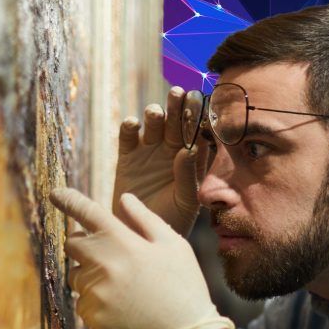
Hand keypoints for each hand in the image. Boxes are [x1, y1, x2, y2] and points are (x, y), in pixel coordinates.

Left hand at [52, 187, 230, 328]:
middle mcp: (102, 264)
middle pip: (72, 244)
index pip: (87, 212)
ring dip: (92, 277)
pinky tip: (124, 311)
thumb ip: (146, 219)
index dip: (69, 200)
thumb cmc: (184, 288)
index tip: (56, 194)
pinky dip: (98, 304)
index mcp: (122, 242)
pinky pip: (83, 303)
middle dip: (84, 246)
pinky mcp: (91, 316)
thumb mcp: (174, 247)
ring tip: (126, 291)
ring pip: (77, 276)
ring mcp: (94, 292)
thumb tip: (124, 198)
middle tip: (111, 257)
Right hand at [113, 87, 205, 236]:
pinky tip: (133, 124)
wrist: (142, 234)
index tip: (201, 106)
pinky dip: (130, 128)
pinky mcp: (128, 156)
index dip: (199, 119)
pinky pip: (128, 137)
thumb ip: (187, 176)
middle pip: (176, 122)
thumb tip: (188, 150)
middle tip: (178, 94)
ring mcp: (150, 150)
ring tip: (155, 113)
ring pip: (153, 125)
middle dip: (177, 108)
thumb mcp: (185, 200)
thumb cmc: (172, 219)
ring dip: (154, 115)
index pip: (197, 133)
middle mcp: (172, 149)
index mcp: (192, 158)